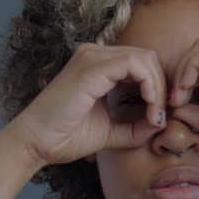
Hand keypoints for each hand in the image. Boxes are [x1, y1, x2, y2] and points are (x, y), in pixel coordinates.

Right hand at [3, 43, 168, 167]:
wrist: (35, 143)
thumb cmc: (65, 137)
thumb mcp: (111, 131)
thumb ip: (136, 126)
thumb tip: (162, 121)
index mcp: (98, 65)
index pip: (140, 64)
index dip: (157, 88)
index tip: (159, 118)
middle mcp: (94, 54)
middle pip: (146, 57)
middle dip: (162, 86)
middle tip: (161, 116)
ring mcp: (92, 57)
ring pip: (144, 58)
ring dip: (158, 87)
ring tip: (155, 115)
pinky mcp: (92, 68)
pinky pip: (135, 65)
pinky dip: (150, 85)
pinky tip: (150, 108)